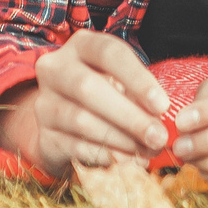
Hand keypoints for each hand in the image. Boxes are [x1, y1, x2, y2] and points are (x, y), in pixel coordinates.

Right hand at [0, 31, 168, 180]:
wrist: (66, 122)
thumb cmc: (105, 93)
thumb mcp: (122, 84)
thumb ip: (139, 97)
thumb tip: (158, 124)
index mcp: (81, 46)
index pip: (109, 52)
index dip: (137, 79)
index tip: (162, 106)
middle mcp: (55, 69)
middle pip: (88, 87)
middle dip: (129, 115)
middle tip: (157, 136)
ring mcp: (45, 103)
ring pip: (81, 120)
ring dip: (119, 139)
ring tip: (145, 151)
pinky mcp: (44, 135)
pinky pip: (74, 147)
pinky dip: (104, 155)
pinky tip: (126, 161)